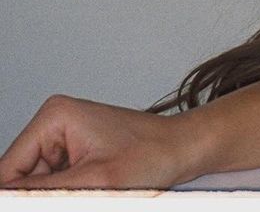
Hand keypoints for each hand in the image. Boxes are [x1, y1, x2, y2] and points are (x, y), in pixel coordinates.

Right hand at [0, 95, 189, 190]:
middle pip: (20, 182)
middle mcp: (54, 125)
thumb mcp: (93, 182)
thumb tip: (10, 200)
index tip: (53, 199)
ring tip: (93, 191)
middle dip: (44, 198)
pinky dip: (66, 197)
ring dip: (57, 199)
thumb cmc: (153, 153)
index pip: (7, 173)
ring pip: (36, 189)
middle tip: (83, 194)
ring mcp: (63, 141)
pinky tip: (92, 192)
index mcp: (54, 118)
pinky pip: (53, 189)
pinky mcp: (73, 157)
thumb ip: (44, 194)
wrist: (182, 149)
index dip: (18, 200)